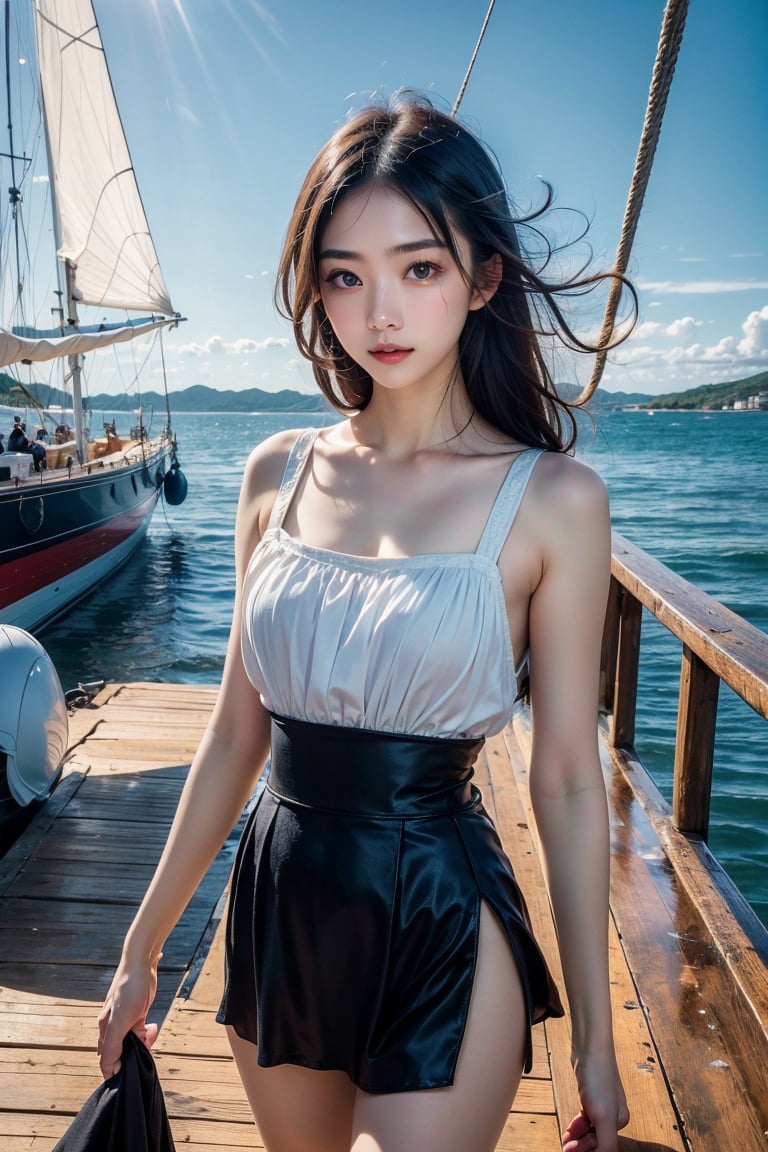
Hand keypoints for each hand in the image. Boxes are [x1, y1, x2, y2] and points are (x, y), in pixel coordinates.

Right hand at [97, 955, 159, 1078]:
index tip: (130, 1074)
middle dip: (134, 1055)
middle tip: (146, 1047)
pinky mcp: (136, 1012)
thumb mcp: (121, 1020)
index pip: (107, 1059)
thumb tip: (109, 1069)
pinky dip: (148, 1033)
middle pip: (121, 1052)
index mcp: (105, 1029)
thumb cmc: (130, 988)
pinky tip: (152, 1026)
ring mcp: (125, 1018)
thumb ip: (113, 1045)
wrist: (142, 962)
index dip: (116, 1070)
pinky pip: (140, 1031)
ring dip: (143, 1043)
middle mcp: (112, 1025)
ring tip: (150, 1033)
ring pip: (132, 1042)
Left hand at [562, 1050, 628, 1150]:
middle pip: (596, 1140)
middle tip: (566, 1147)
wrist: (589, 1047)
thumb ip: (606, 1142)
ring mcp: (600, 1104)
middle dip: (581, 1146)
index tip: (571, 1150)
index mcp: (619, 1121)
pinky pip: (584, 1118)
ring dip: (577, 1138)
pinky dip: (576, 1126)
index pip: (605, 1147)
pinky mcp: (590, 1095)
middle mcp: (613, 1115)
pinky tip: (569, 1130)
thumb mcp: (603, 1115)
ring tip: (565, 1142)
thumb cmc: (598, 1076)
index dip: (588, 1151)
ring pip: (589, 1130)